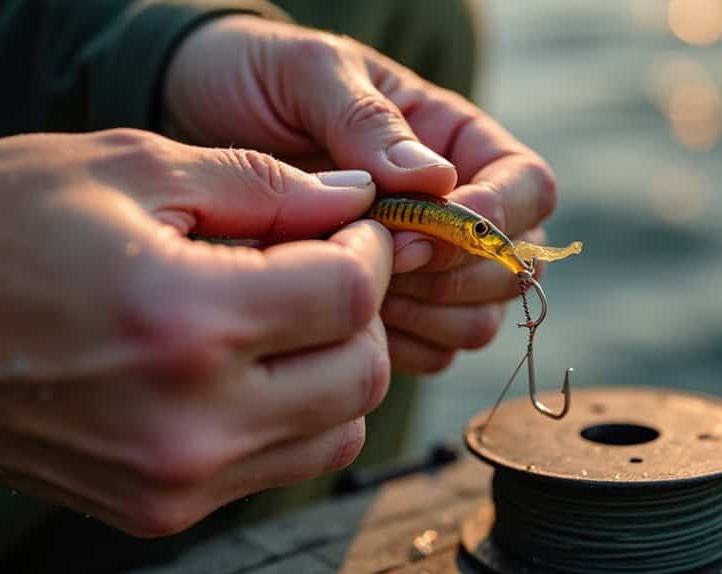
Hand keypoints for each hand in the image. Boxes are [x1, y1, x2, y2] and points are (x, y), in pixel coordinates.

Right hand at [0, 129, 391, 535]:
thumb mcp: (129, 170)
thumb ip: (262, 186)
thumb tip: (354, 199)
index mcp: (184, 322)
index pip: (349, 296)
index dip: (369, 250)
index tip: (350, 226)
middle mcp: (190, 423)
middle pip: (363, 375)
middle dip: (365, 312)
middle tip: (328, 266)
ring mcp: (176, 480)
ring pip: (338, 432)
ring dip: (337, 368)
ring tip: (289, 317)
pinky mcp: (160, 510)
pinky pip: (279, 466)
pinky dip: (293, 415)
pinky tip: (249, 365)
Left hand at [163, 15, 557, 372]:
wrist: (193, 116)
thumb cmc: (257, 79)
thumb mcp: (308, 73)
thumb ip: (368, 121)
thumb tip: (435, 181)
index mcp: (455, 141)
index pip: (528, 188)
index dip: (493, 218)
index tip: (422, 226)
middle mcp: (456, 208)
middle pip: (513, 267)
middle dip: (455, 275)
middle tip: (379, 259)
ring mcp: (429, 265)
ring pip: (478, 320)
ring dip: (427, 316)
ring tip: (353, 287)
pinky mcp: (396, 309)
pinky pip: (432, 353)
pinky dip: (398, 348)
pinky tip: (342, 322)